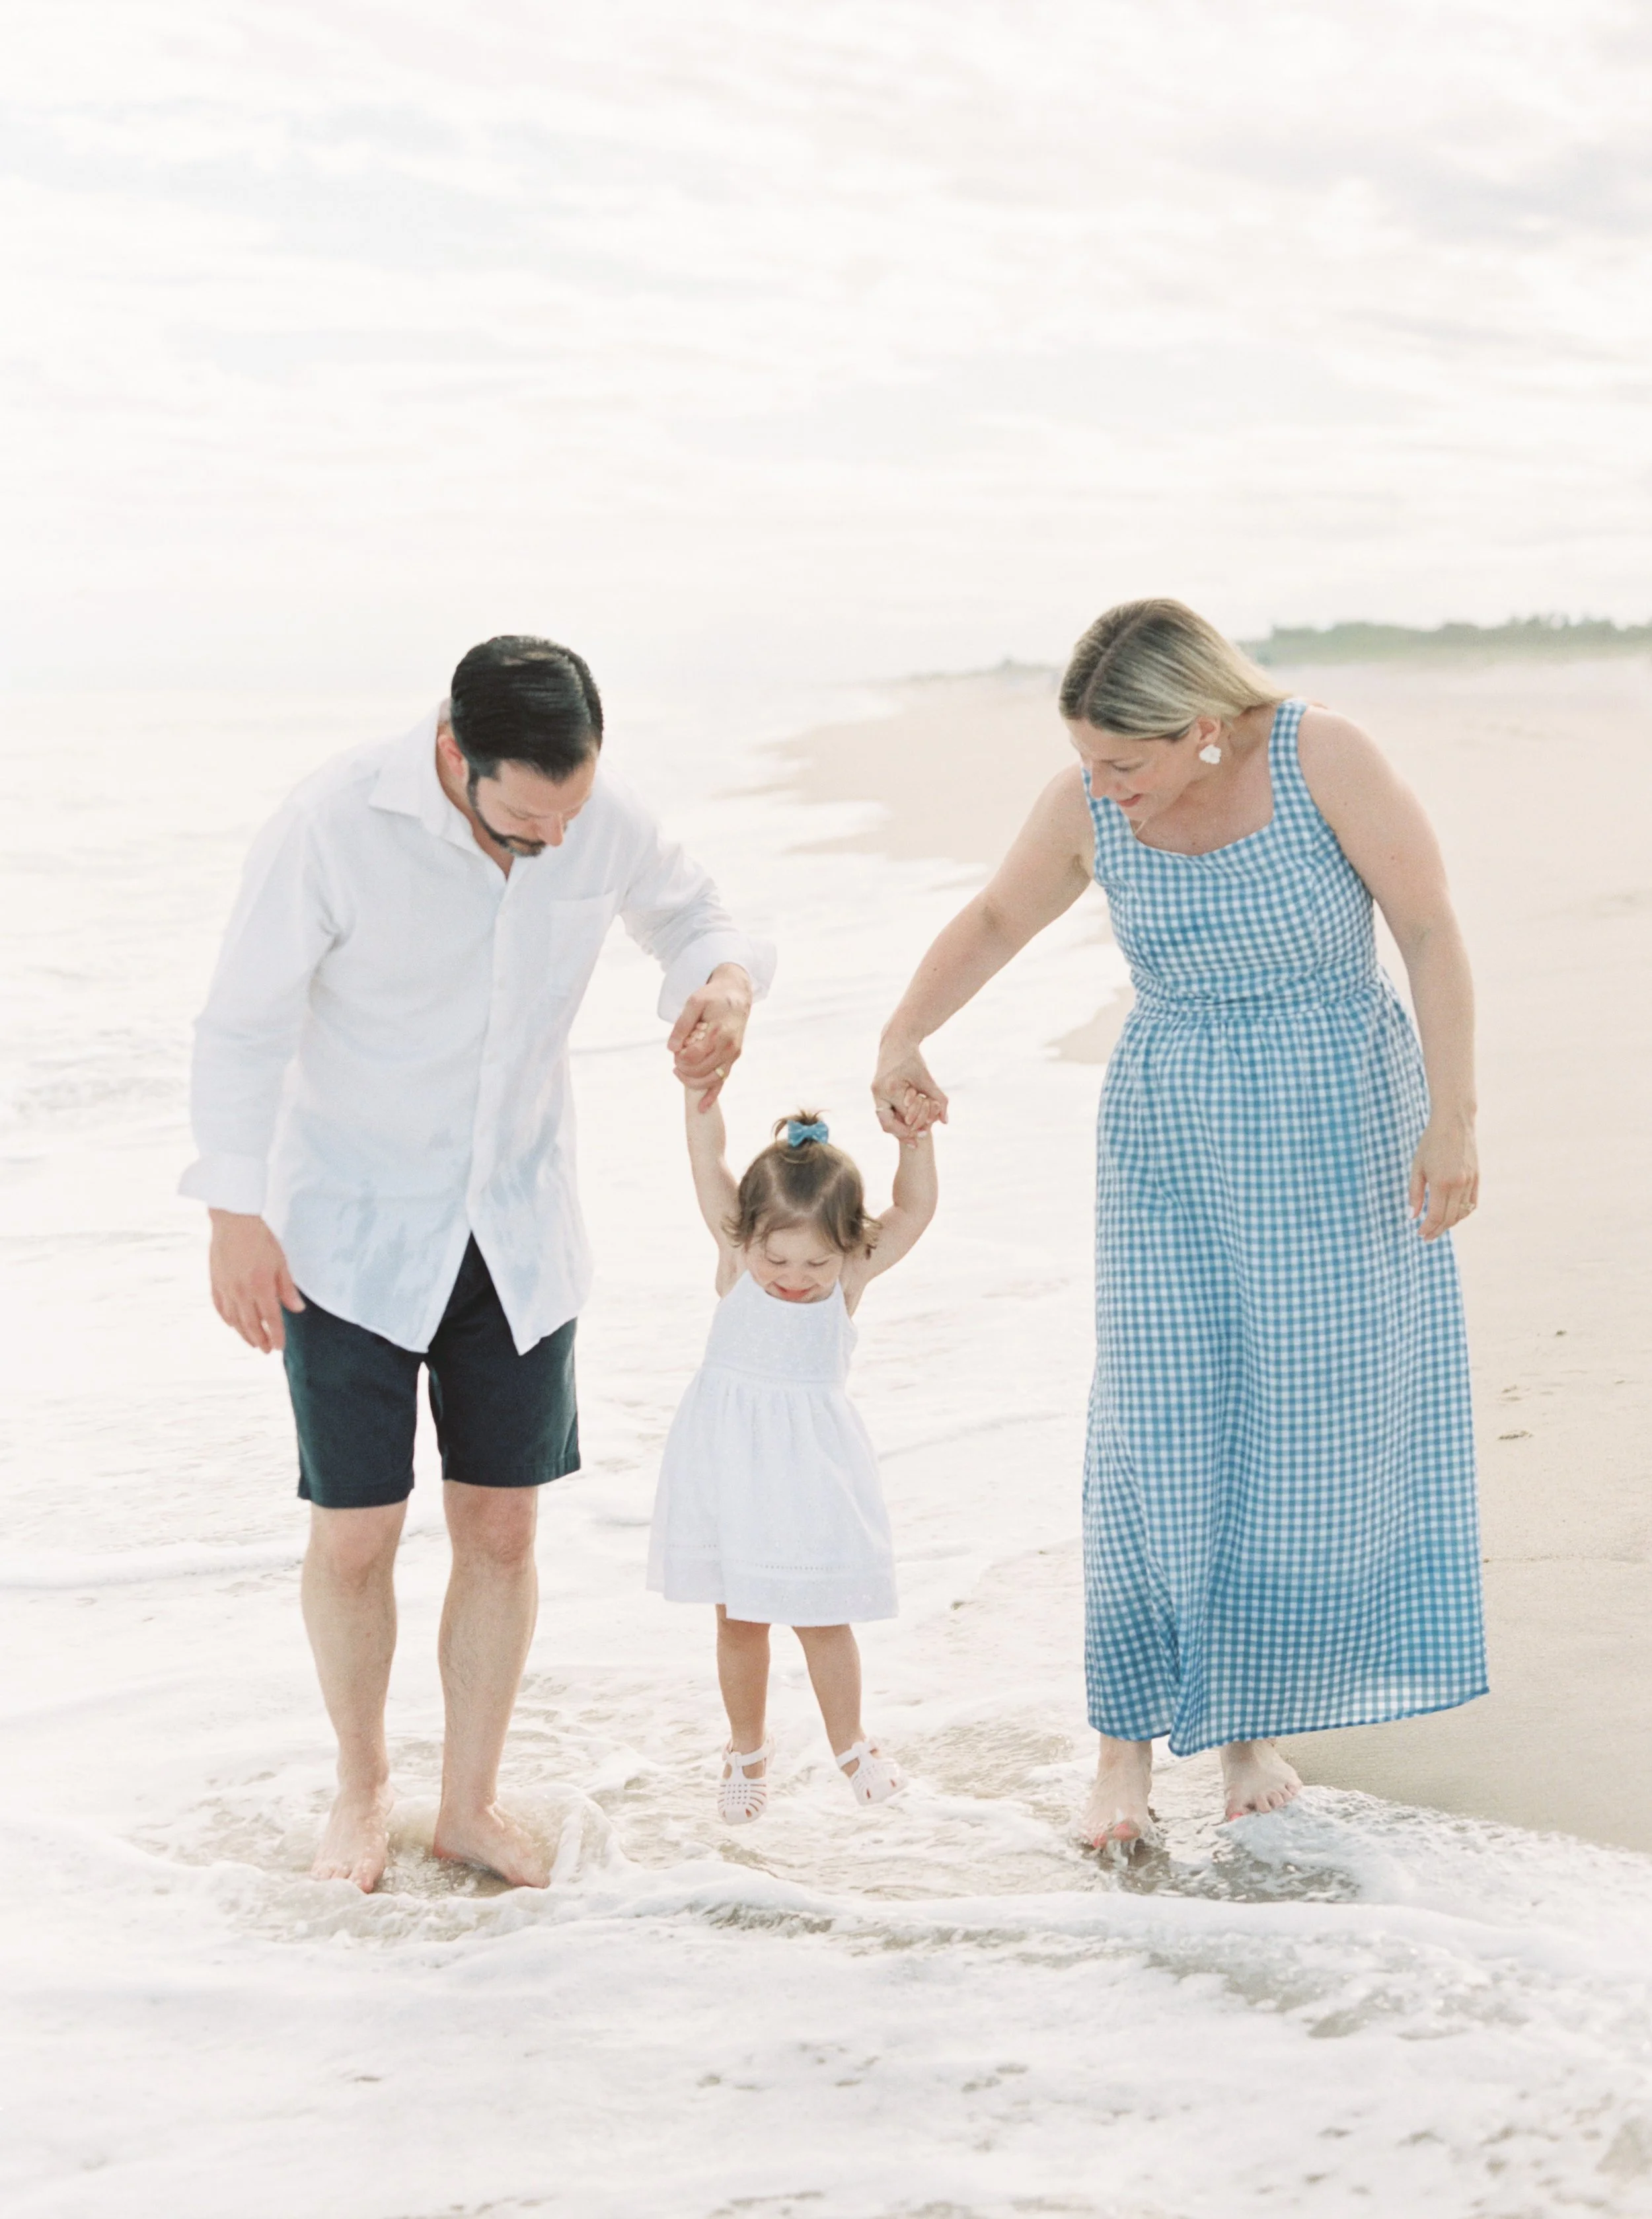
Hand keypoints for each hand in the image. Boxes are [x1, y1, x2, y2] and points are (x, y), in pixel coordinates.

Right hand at [209, 1210, 304, 1350]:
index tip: (279, 1347)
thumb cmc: (260, 1239)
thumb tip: (298, 1310)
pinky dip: (227, 1319)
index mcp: (261, 1287)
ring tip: (252, 1343)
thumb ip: (287, 1289)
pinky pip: (220, 1308)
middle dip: (260, 1340)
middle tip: (266, 1350)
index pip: (271, 1320)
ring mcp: (226, 1289)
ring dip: (244, 1334)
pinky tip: (233, 1325)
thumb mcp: (281, 1263)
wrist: (234, 1221)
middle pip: (251, 1325)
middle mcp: (242, 1292)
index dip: (276, 1336)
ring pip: (234, 1320)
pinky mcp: (215, 1283)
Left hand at [668, 963, 752, 1108]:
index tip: (674, 1051)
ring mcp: (732, 1055)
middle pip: (701, 1069)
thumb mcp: (694, 1002)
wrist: (736, 995)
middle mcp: (729, 1047)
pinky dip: (712, 1095)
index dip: (680, 1057)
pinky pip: (722, 1081)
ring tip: (679, 1073)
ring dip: (693, 1082)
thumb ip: (682, 1025)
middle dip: (684, 1069)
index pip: (694, 1055)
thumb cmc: (713, 997)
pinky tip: (702, 1107)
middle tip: (675, 1061)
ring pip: (712, 1079)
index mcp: (719, 1032)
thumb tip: (671, 1047)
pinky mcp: (733, 1059)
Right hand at [872, 1037, 948, 1140]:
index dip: (916, 1127)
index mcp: (892, 1088)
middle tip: (916, 1143)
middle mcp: (879, 1092)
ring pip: (883, 1120)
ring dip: (896, 1130)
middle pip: (887, 1124)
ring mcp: (875, 1092)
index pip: (905, 1116)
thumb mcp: (927, 1079)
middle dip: (902, 1135)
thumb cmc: (913, 1059)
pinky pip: (883, 1112)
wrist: (896, 1042)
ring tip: (911, 1138)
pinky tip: (905, 1125)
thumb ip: (938, 1099)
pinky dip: (894, 1120)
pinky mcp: (875, 1091)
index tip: (926, 1135)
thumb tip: (945, 1121)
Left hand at [1408, 1113, 1477, 1240]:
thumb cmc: (1431, 1143)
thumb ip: (1415, 1193)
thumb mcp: (1417, 1167)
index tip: (1419, 1234)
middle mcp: (1459, 1185)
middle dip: (1437, 1230)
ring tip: (1437, 1228)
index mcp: (1442, 1182)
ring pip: (1462, 1213)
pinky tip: (1452, 1217)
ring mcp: (1470, 1182)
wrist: (1454, 1123)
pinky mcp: (1477, 1178)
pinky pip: (1472, 1204)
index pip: (1436, 1216)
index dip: (1427, 1228)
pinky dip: (1462, 1214)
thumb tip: (1412, 1216)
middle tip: (1427, 1236)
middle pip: (1450, 1219)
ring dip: (1450, 1224)